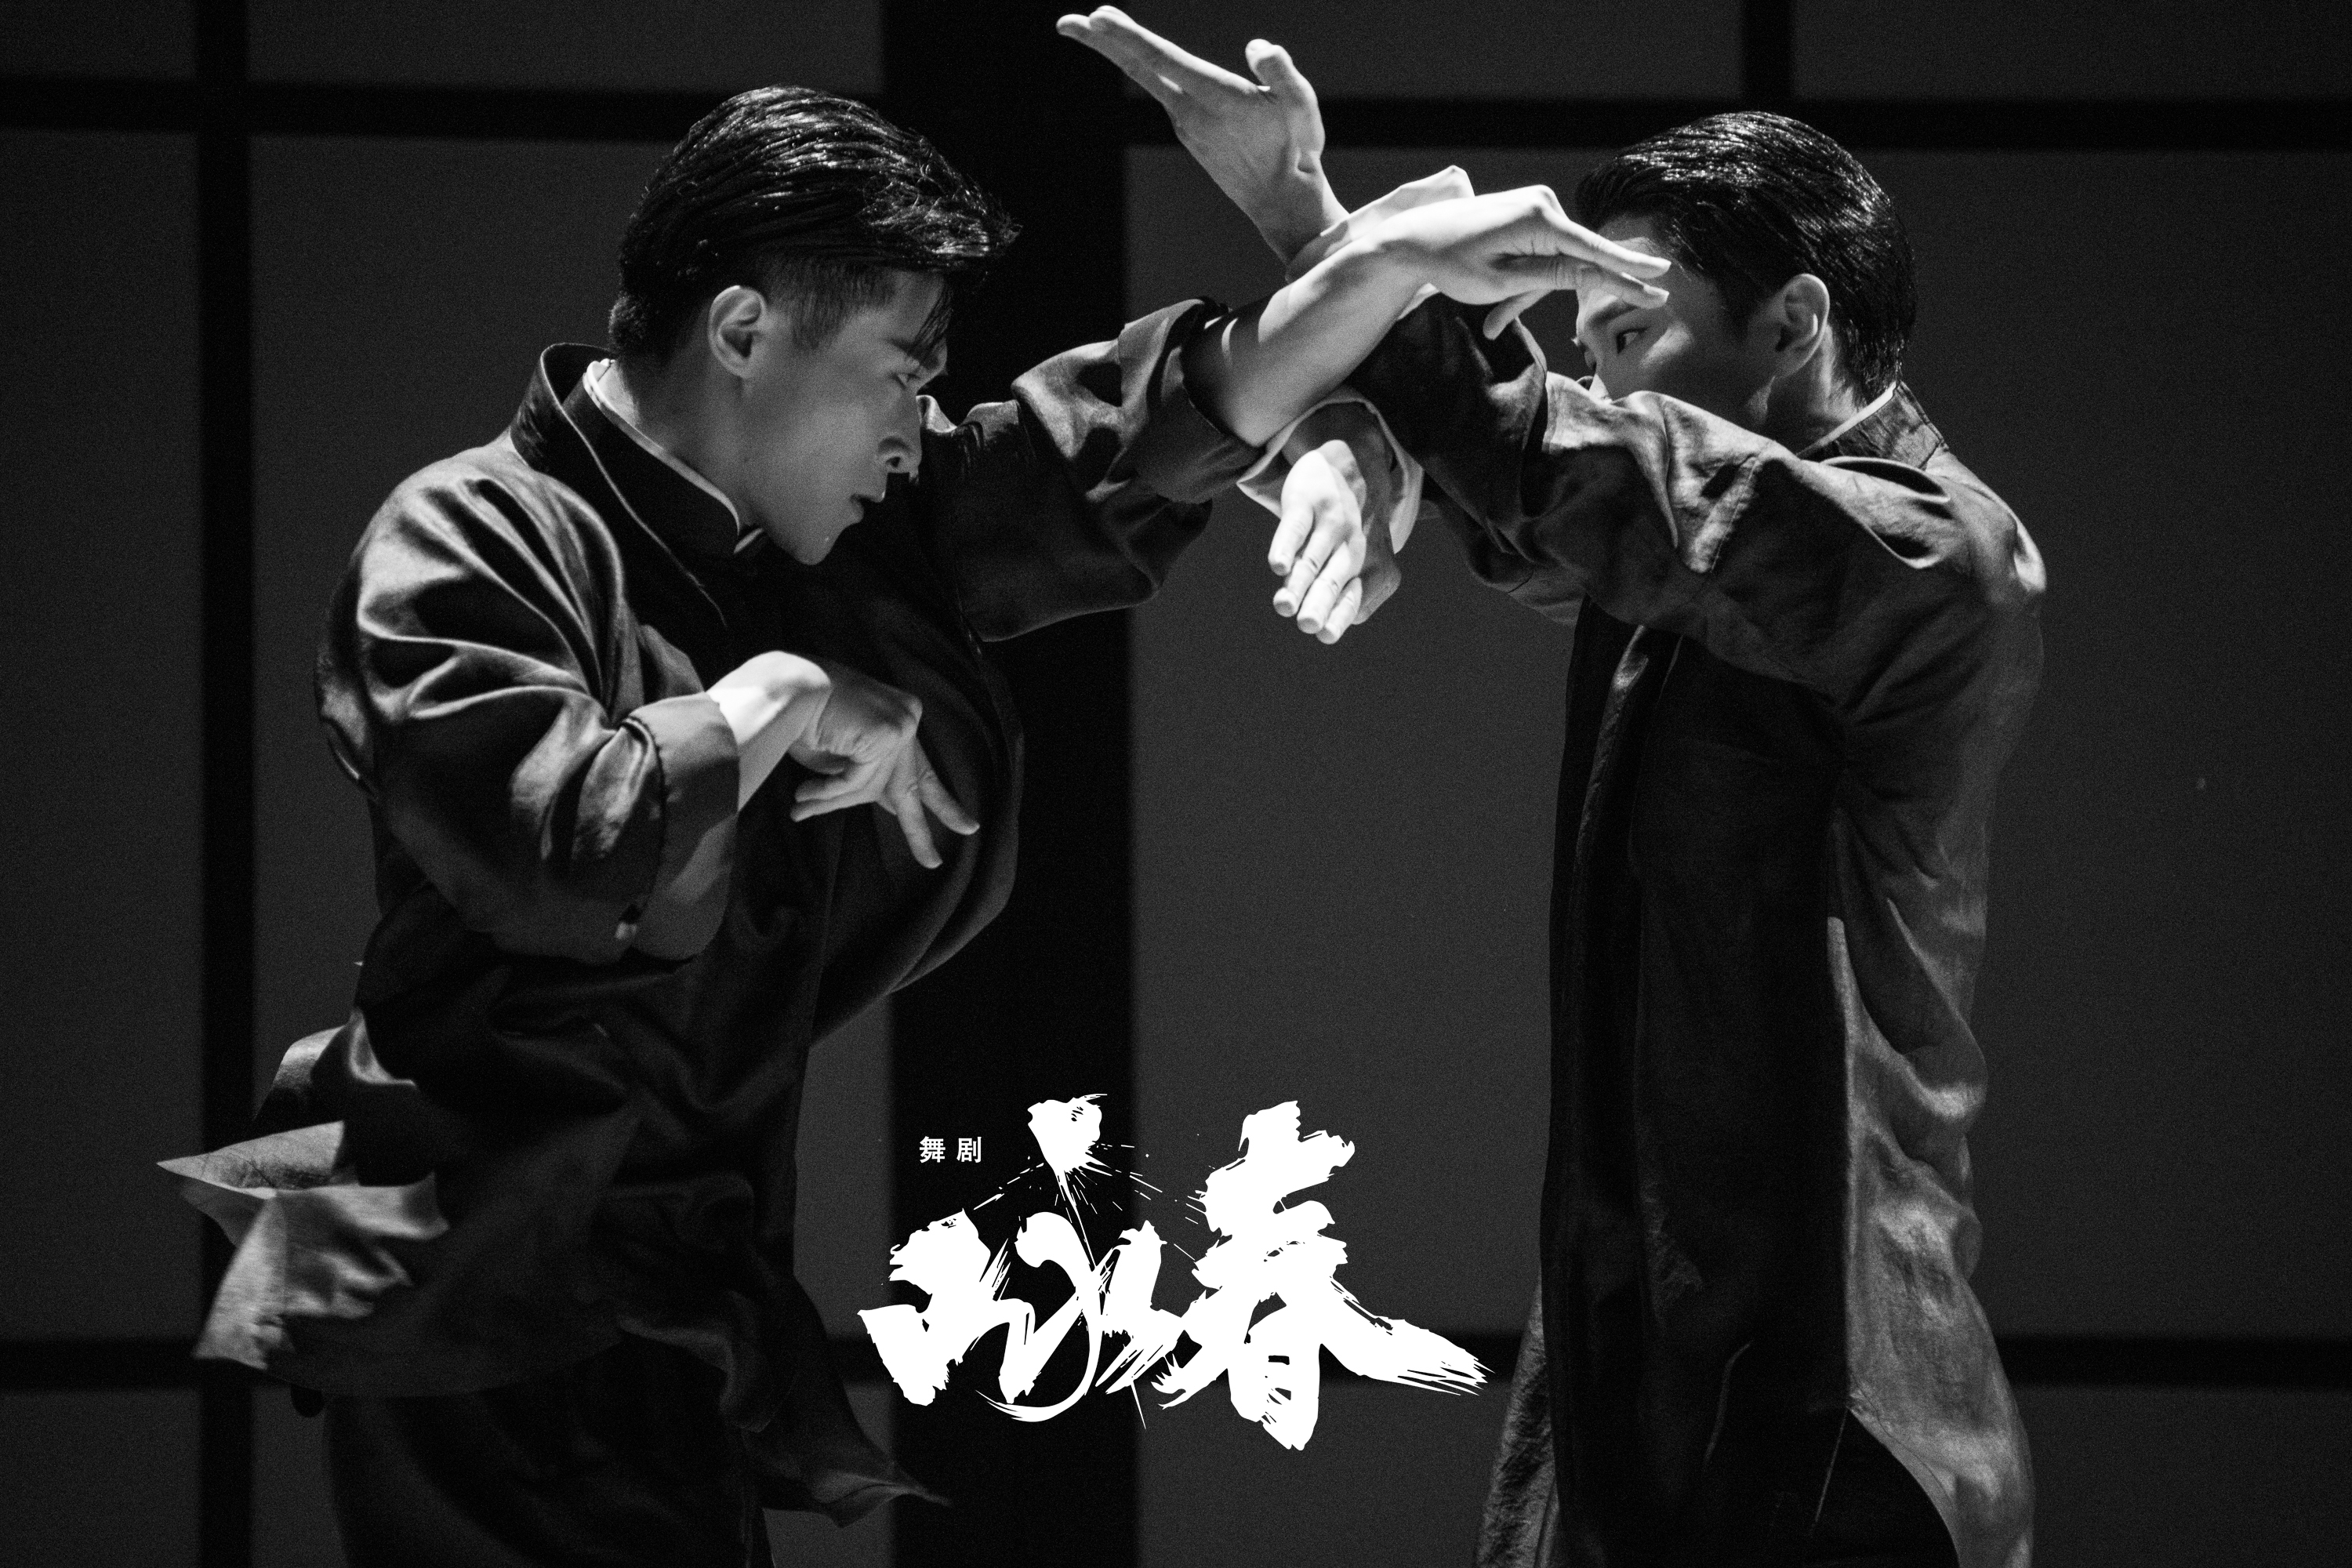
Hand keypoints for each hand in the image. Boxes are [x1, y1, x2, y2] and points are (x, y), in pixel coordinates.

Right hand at [787, 662, 977, 868]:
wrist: (786, 689)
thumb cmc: (804, 722)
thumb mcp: (840, 759)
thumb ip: (864, 781)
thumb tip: (887, 807)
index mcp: (897, 723)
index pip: (918, 770)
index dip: (938, 800)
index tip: (961, 822)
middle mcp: (907, 720)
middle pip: (917, 782)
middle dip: (938, 815)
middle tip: (969, 832)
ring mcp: (901, 725)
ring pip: (873, 787)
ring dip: (832, 800)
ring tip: (800, 804)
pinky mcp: (888, 733)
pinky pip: (859, 782)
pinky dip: (828, 791)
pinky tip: (803, 793)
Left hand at [1057, 7, 1344, 264]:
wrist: (1281, 200)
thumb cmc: (1297, 149)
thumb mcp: (1303, 107)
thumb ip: (1282, 73)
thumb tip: (1258, 48)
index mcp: (1215, 98)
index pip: (1164, 61)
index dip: (1130, 38)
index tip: (1099, 17)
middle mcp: (1190, 111)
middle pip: (1138, 68)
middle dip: (1101, 43)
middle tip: (1065, 23)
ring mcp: (1185, 122)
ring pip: (1147, 76)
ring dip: (1118, 49)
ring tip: (1095, 24)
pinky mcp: (1188, 129)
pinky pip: (1160, 88)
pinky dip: (1142, 66)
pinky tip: (1136, 55)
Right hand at [1269, 438, 1397, 642]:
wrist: (1353, 462)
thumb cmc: (1348, 524)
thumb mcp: (1357, 557)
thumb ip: (1338, 591)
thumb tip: (1319, 625)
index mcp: (1368, 565)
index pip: (1354, 598)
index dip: (1340, 615)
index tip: (1325, 633)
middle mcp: (1354, 546)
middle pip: (1334, 580)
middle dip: (1321, 603)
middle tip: (1308, 624)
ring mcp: (1332, 522)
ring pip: (1313, 558)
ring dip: (1298, 582)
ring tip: (1283, 605)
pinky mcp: (1308, 502)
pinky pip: (1296, 527)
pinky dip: (1287, 545)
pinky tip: (1278, 565)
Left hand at [1362, 187, 1672, 337]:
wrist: (1413, 238)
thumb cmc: (1451, 262)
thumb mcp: (1501, 280)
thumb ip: (1552, 277)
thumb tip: (1598, 273)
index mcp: (1539, 219)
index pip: (1595, 252)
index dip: (1629, 269)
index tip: (1663, 277)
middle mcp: (1544, 203)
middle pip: (1572, 262)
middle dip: (1538, 297)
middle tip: (1496, 326)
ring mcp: (1537, 205)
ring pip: (1556, 261)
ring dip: (1526, 292)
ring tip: (1489, 319)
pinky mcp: (1528, 212)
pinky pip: (1542, 252)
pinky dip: (1524, 278)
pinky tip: (1495, 302)